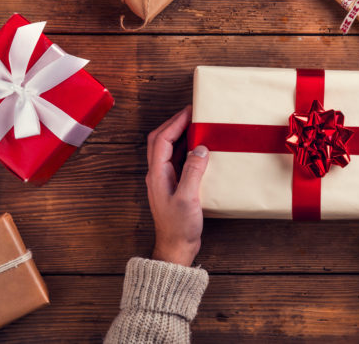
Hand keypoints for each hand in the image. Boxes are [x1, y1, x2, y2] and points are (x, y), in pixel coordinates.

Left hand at [146, 106, 208, 265]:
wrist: (175, 248)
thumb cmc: (179, 227)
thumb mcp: (188, 198)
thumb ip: (193, 172)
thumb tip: (200, 149)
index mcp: (157, 174)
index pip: (162, 140)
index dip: (175, 123)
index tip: (189, 112)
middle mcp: (157, 174)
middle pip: (160, 140)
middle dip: (173, 124)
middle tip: (190, 114)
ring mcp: (164, 180)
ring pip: (166, 149)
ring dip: (178, 135)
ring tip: (194, 126)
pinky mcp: (172, 186)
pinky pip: (175, 160)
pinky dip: (184, 148)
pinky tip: (197, 149)